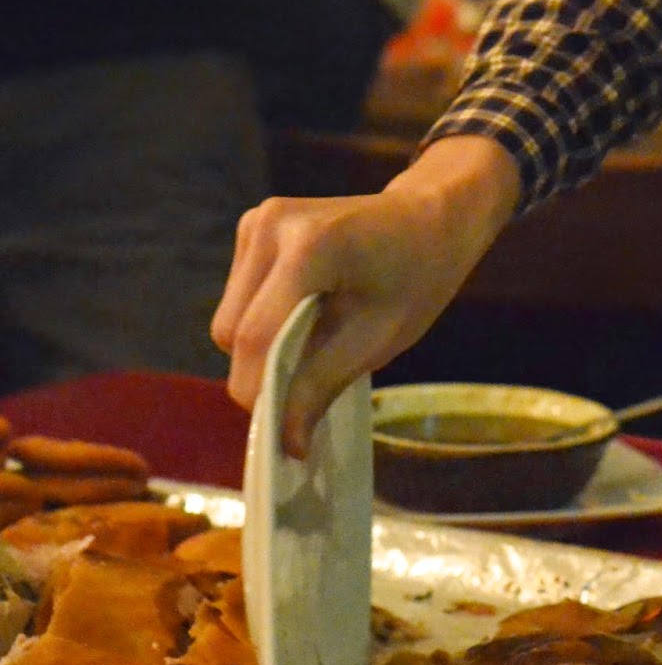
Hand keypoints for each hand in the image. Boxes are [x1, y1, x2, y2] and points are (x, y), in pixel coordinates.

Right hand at [211, 136, 519, 454]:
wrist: (429, 220)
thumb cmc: (417, 279)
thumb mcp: (379, 339)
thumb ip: (323, 386)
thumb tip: (287, 445)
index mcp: (309, 247)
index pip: (257, 336)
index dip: (261, 392)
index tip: (281, 433)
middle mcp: (270, 225)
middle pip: (232, 331)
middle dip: (262, 370)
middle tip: (310, 386)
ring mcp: (257, 221)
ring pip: (229, 318)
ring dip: (262, 346)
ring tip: (318, 341)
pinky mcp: (252, 226)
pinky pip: (240, 298)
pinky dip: (265, 319)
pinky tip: (310, 312)